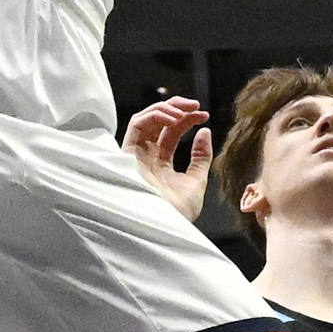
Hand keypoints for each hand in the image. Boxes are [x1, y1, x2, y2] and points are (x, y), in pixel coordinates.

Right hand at [121, 95, 212, 221]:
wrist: (162, 225)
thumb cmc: (177, 212)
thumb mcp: (196, 181)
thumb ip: (201, 157)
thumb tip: (205, 132)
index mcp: (160, 164)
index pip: (171, 133)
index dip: (187, 120)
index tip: (205, 116)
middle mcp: (146, 156)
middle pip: (158, 123)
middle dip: (177, 109)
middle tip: (195, 106)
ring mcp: (136, 154)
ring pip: (145, 119)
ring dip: (166, 108)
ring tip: (186, 109)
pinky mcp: (127, 153)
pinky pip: (137, 125)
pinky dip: (155, 115)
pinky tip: (173, 118)